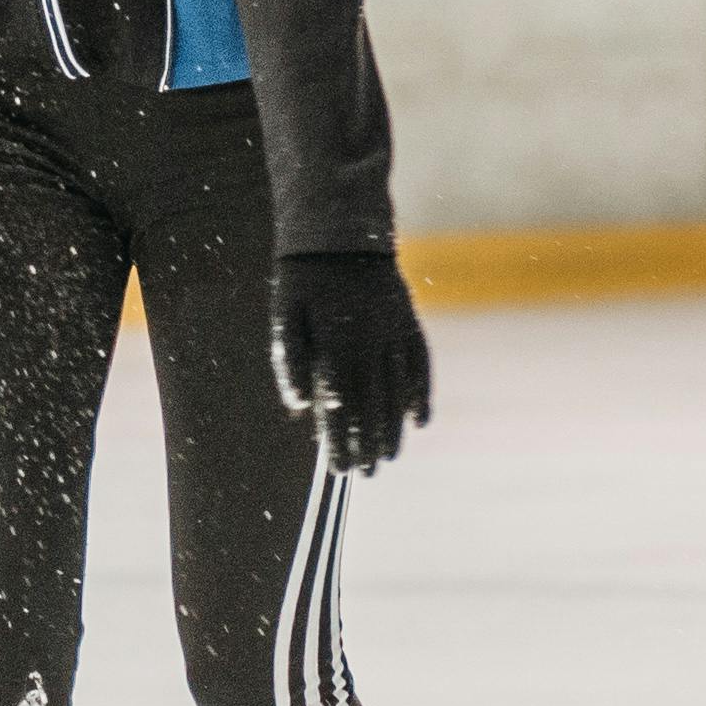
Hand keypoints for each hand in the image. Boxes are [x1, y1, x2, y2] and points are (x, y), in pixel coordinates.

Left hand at [271, 252, 430, 475]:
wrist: (341, 231)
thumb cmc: (303, 278)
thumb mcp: (284, 314)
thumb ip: (290, 361)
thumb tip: (300, 407)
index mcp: (336, 345)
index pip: (340, 407)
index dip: (341, 440)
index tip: (339, 469)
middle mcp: (371, 344)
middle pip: (372, 407)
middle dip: (367, 444)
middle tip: (363, 474)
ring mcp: (394, 334)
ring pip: (397, 392)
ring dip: (392, 429)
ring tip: (386, 458)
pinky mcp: (409, 323)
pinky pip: (420, 366)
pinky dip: (421, 394)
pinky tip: (420, 421)